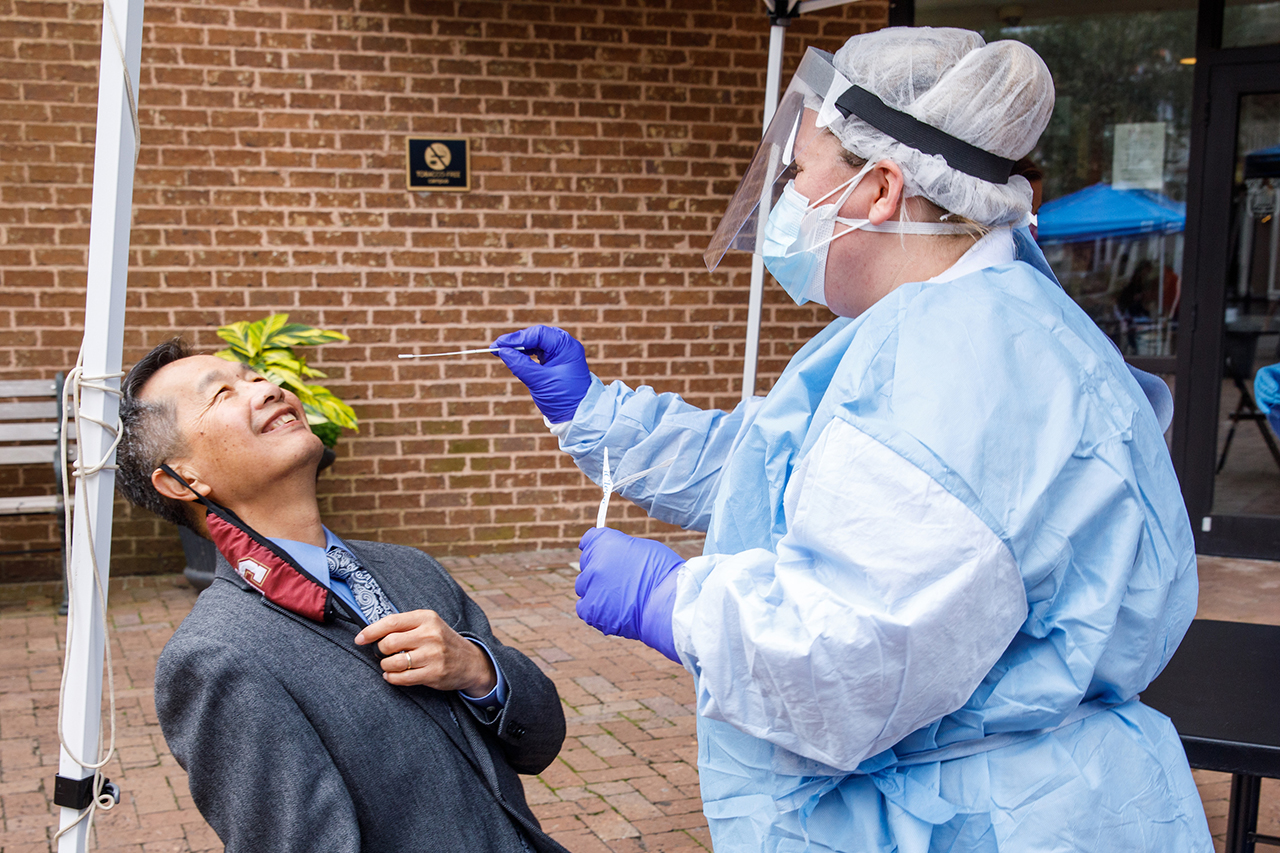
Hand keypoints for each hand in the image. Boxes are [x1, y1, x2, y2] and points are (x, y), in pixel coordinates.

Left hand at [355, 610, 496, 696]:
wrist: (470, 661)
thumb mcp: (429, 625)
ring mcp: (433, 654)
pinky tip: (393, 675)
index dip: (371, 631)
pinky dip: (392, 678)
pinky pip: (402, 678)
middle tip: (383, 654)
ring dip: (385, 666)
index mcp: (427, 618)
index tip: (360, 639)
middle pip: (389, 643)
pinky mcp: (434, 673)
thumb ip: (405, 625)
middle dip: (380, 651)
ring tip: (389, 665)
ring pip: (393, 662)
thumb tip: (371, 632)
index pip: (391, 622)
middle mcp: (430, 634)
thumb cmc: (442, 641)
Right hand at [492, 325, 591, 422]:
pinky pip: (538, 352)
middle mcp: (565, 346)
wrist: (577, 416)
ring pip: (536, 344)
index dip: (516, 338)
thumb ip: (520, 365)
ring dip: (519, 348)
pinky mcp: (556, 362)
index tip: (499, 345)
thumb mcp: (539, 382)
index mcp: (567, 346)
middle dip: (516, 341)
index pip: (538, 334)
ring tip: (501, 352)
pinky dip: (525, 355)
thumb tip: (502, 351)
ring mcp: (561, 353)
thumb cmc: (563, 399)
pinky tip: (514, 358)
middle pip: (536, 336)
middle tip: (496, 348)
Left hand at [575, 527, 682, 661]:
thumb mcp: (643, 548)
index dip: (599, 549)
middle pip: (587, 565)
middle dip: (601, 570)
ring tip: (621, 597)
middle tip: (621, 580)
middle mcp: (593, 562)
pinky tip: (614, 610)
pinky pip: (584, 608)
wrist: (668, 604)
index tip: (605, 555)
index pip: (589, 540)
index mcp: (604, 541)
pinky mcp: (589, 610)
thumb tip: (614, 557)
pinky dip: (596, 609)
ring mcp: (589, 586)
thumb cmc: (664, 574)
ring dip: (597, 590)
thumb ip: (621, 550)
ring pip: (584, 587)